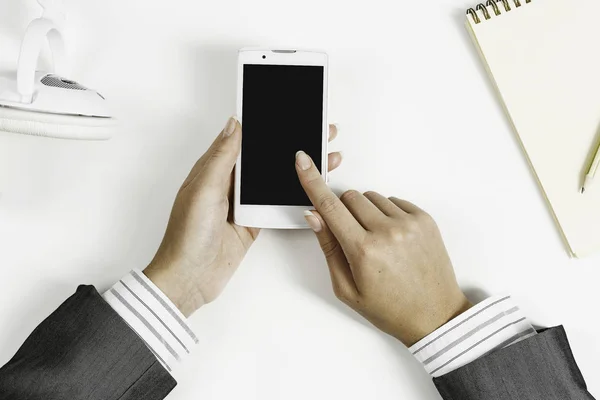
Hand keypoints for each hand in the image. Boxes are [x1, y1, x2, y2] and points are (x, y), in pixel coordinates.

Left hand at [144, 118, 342, 316]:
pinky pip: (276, 205)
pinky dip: (294, 197)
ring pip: (274, 180)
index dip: (266, 126)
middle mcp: (228, 184)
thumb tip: (234, 123)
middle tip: (319, 133)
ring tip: (324, 158)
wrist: (189, 279)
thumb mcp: (204, 190)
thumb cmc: (186, 235)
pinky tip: (311, 189)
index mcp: (213, 169)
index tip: (291, 113)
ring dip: (296, 170)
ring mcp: (242, 204)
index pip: (244, 139)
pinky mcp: (252, 223)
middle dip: (290, 145)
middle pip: (264, 158)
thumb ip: (222, 157)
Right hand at [295, 151, 470, 346]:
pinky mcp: (424, 219)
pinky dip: (387, 214)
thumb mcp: (347, 288)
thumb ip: (329, 248)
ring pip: (371, 196)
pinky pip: (393, 200)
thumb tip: (315, 216)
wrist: (435, 315)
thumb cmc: (390, 308)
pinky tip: (393, 239)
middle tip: (353, 237)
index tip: (303, 160)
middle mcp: (387, 232)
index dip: (312, 181)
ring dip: (366, 212)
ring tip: (377, 241)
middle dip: (343, 211)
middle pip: (349, 197)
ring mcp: (409, 223)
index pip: (330, 207)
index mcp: (364, 251)